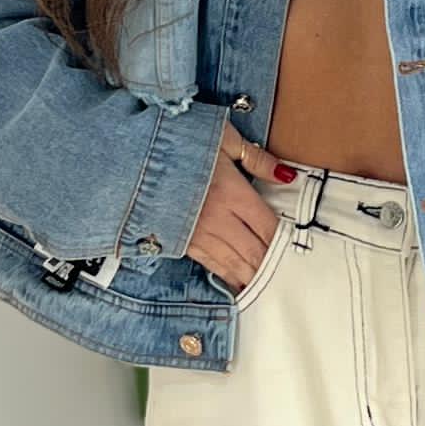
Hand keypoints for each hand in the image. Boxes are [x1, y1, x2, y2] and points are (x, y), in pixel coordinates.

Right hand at [187, 127, 296, 289]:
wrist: (128, 157)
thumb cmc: (175, 142)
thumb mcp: (221, 138)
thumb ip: (256, 159)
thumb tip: (285, 175)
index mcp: (232, 193)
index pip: (268, 226)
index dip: (283, 241)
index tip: (296, 250)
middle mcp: (218, 219)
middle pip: (255, 251)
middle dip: (272, 265)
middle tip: (290, 277)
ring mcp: (198, 235)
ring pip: (235, 264)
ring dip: (253, 276)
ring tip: (270, 287)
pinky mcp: (181, 243)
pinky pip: (211, 265)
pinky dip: (228, 276)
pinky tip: (238, 284)